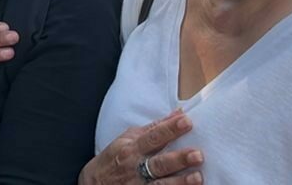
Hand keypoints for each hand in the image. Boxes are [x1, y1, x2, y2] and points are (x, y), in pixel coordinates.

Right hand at [79, 110, 202, 184]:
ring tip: (198, 177)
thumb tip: (178, 114)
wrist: (93, 184)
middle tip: (197, 154)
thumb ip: (153, 128)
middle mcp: (134, 167)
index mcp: (131, 148)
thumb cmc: (113, 158)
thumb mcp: (127, 139)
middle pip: (159, 163)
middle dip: (178, 159)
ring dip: (180, 182)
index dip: (170, 129)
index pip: (153, 137)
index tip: (187, 122)